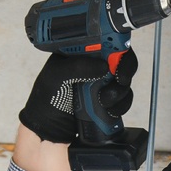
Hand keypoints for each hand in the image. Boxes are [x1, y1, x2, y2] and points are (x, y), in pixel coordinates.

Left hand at [20, 50, 137, 144]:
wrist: (49, 130)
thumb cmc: (46, 100)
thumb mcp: (56, 76)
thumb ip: (78, 66)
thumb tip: (103, 65)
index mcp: (81, 53)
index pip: (105, 40)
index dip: (118, 45)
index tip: (118, 56)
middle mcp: (94, 66)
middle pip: (122, 59)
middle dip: (124, 69)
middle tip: (119, 78)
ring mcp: (102, 84)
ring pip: (124, 81)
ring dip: (119, 91)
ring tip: (104, 100)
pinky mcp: (108, 102)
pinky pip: (124, 100)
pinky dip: (121, 105)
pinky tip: (109, 109)